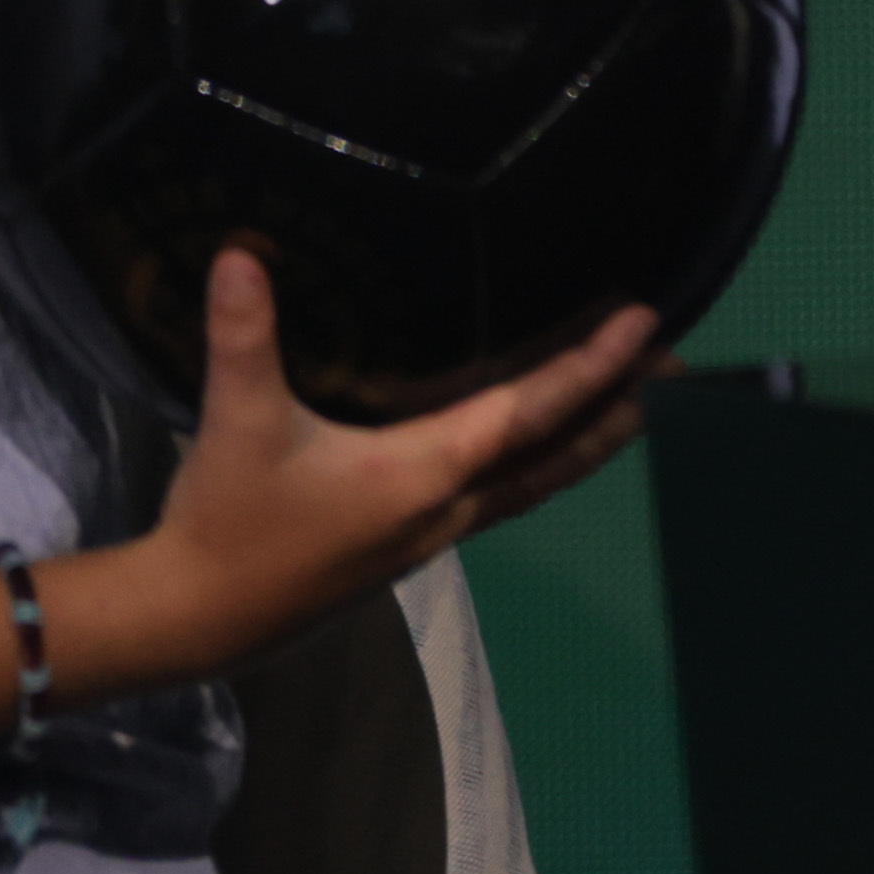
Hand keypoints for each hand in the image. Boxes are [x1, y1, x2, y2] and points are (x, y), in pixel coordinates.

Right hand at [93, 250, 653, 690]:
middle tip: (676, 368)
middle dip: (619, 411)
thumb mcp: (236, 423)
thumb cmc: (229, 522)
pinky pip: (499, 494)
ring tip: (631, 402)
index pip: (529, 412)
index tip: (645, 326)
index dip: (592, 368)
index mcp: (423, 472)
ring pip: (533, 481)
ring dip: (585, 441)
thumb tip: (242, 254)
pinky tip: (528, 442)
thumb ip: (244, 337)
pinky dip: (537, 460)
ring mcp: (431, 533)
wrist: (196, 619)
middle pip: (557, 456)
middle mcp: (446, 506)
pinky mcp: (408, 544)